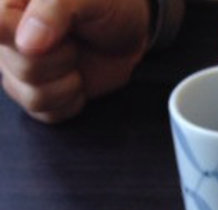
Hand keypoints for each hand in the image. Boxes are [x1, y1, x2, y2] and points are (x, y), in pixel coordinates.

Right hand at [0, 0, 150, 122]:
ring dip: (68, 83)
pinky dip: (71, 103)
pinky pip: (46, 113)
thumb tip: (27, 44)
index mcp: (10, 4)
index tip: (45, 39)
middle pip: (22, 67)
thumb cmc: (107, 6)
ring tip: (76, 58)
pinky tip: (77, 81)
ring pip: (33, 96)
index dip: (18, 37)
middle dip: (61, 59)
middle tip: (74, 41)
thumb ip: (54, 8)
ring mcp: (18, 68)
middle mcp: (7, 36)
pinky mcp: (36, 94)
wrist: (128, 34)